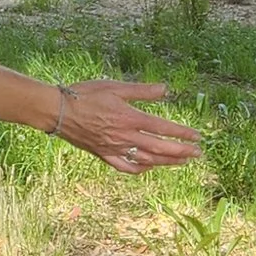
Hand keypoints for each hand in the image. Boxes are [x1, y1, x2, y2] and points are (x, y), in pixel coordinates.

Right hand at [50, 78, 200, 172]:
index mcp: (129, 118)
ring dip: (167, 162)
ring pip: (146, 160)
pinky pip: (126, 166)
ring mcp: (114, 148)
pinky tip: (149, 167)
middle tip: (197, 153)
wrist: (57, 111)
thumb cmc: (84, 94)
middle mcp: (124, 136)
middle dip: (181, 151)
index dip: (182, 133)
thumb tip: (166, 89)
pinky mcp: (103, 154)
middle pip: (159, 148)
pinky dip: (140, 169)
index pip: (163, 128)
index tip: (197, 136)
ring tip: (182, 162)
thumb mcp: (114, 87)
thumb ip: (142, 91)